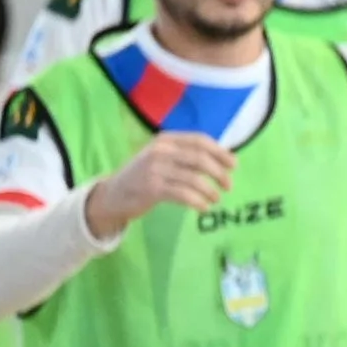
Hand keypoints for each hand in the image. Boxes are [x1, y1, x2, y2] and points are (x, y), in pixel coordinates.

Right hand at [85, 132, 234, 235]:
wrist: (113, 194)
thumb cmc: (145, 176)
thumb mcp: (163, 158)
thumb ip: (187, 156)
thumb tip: (226, 160)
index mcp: (166, 139)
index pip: (200, 140)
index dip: (220, 152)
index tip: (234, 165)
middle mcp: (160, 151)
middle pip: (200, 159)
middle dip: (220, 173)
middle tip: (229, 186)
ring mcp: (154, 169)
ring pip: (194, 178)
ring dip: (210, 191)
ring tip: (215, 199)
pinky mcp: (151, 188)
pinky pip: (183, 194)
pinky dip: (198, 201)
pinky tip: (203, 207)